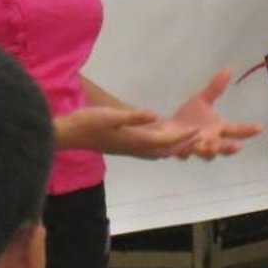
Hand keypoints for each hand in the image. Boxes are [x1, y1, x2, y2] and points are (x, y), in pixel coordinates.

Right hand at [56, 105, 194, 159]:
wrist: (67, 135)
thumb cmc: (87, 122)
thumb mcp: (110, 116)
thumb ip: (133, 117)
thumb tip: (155, 115)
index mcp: (134, 140)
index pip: (164, 140)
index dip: (183, 136)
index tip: (198, 131)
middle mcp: (134, 148)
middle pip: (164, 150)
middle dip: (182, 146)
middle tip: (200, 140)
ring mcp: (128, 149)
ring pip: (156, 152)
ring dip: (172, 148)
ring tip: (186, 142)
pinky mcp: (122, 147)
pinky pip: (147, 150)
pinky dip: (159, 147)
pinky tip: (160, 140)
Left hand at [158, 70, 263, 160]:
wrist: (168, 129)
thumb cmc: (188, 117)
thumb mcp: (203, 99)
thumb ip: (216, 87)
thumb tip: (229, 68)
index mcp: (218, 129)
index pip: (236, 130)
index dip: (248, 130)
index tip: (260, 127)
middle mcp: (211, 141)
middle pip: (224, 147)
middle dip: (230, 148)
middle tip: (238, 147)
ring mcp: (197, 148)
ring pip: (207, 154)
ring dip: (210, 151)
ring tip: (212, 147)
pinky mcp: (181, 150)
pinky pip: (184, 152)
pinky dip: (186, 148)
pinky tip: (186, 143)